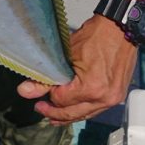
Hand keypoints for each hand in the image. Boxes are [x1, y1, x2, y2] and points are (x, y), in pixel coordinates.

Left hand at [17, 15, 137, 123]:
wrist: (120, 29)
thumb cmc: (95, 37)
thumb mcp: (65, 55)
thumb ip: (45, 79)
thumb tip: (24, 91)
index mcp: (91, 89)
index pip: (62, 101)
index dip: (49, 96)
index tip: (41, 91)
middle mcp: (104, 98)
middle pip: (73, 113)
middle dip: (54, 113)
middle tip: (40, 108)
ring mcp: (113, 99)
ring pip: (85, 115)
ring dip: (68, 116)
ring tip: (53, 115)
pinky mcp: (117, 96)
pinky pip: (96, 109)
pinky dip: (82, 110)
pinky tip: (73, 110)